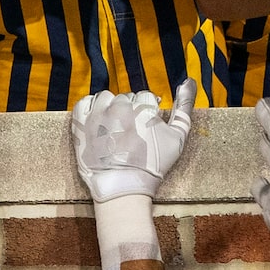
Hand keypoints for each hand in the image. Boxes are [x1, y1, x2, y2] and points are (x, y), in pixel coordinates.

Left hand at [70, 79, 194, 203]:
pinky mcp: (81, 124)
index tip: (145, 128)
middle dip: (130, 111)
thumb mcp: (178, 137)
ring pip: (106, 98)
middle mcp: (120, 108)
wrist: (123, 188)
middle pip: (127, 98)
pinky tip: (98, 121)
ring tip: (115, 127)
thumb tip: (188, 81)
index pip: (146, 97)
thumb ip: (185, 106)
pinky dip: (90, 108)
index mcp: (143, 108)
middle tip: (130, 133)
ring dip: (111, 107)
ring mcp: (98, 115)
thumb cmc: (153, 166)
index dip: (147, 112)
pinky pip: (84, 102)